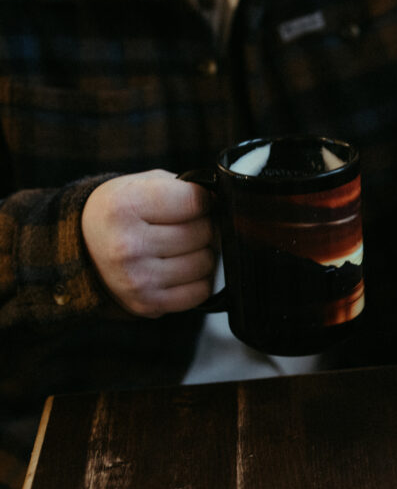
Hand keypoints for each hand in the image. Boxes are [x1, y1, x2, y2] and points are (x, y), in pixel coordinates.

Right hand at [82, 170, 214, 317]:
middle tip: (184, 226)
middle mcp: (128, 246)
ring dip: (201, 253)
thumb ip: (182, 187)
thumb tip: (221, 201)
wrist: (83, 249)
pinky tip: (179, 268)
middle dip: (203, 226)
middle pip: (203, 232)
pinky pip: (201, 291)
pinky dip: (198, 279)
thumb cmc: (120, 213)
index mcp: (124, 207)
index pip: (195, 201)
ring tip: (179, 247)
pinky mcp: (149, 304)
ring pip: (206, 262)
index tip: (194, 201)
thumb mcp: (141, 184)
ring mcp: (138, 279)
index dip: (203, 199)